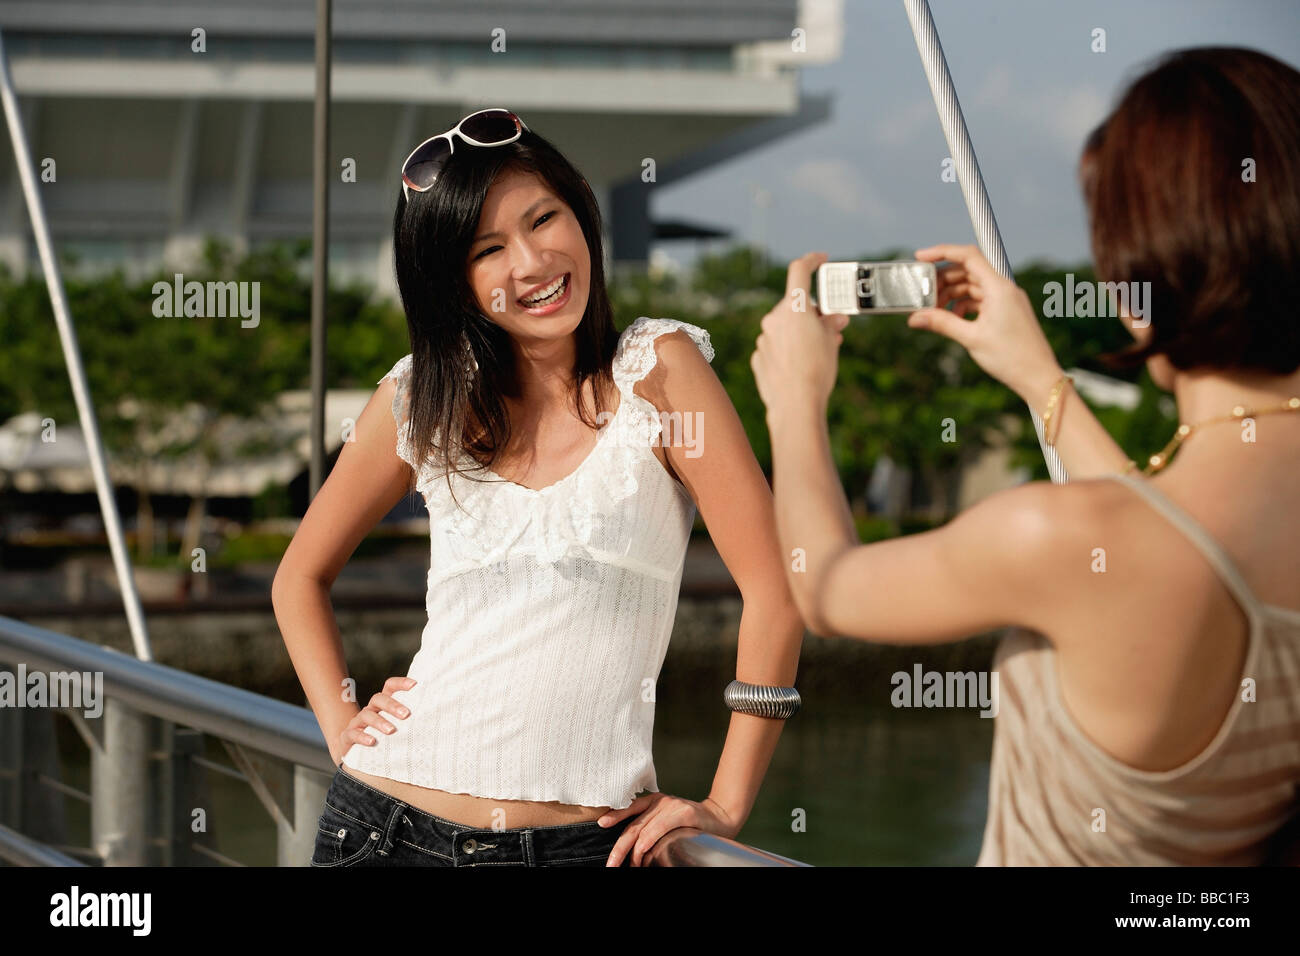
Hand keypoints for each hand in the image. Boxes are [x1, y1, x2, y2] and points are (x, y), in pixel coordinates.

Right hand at [335, 676, 415, 762]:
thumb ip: (413, 724)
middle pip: (378, 698)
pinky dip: (362, 737)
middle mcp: (371, 710)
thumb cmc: (386, 741)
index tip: (416, 685)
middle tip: (406, 714)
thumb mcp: (400, 731)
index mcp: (384, 705)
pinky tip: (372, 742)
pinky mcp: (347, 737)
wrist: (357, 757)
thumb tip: (443, 722)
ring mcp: (358, 723)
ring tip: (392, 730)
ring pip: (366, 715)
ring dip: (379, 721)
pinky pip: (352, 733)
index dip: (401, 683)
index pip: (390, 686)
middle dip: (392, 705)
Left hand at [598, 792, 740, 866]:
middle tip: (611, 864)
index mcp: (654, 801)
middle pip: (632, 825)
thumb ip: (652, 826)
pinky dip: (647, 843)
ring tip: (629, 866)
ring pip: (642, 830)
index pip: (629, 809)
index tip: (601, 825)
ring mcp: (671, 806)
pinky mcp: (682, 813)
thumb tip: (633, 846)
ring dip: (632, 852)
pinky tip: (641, 854)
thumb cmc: (693, 824)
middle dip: (619, 847)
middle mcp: (660, 801)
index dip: (614, 817)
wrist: (721, 817)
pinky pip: (658, 830)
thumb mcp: (668, 820)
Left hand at [750, 251, 850, 421]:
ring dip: (800, 332)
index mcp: (794, 308)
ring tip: (818, 352)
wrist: (795, 406)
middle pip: (794, 305)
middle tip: (830, 326)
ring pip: (784, 326)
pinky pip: (775, 346)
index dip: (812, 261)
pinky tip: (799, 366)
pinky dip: (788, 349)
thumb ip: (830, 325)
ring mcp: (764, 338)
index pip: (799, 271)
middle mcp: (774, 319)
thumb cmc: (817, 372)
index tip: (821, 259)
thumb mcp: (831, 343)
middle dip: (812, 312)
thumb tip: (834, 320)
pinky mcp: (758, 357)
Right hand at [909, 244, 1063, 405]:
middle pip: (967, 271)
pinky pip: (979, 300)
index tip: (921, 256)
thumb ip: (942, 323)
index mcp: (998, 287)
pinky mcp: (1006, 311)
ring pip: (971, 286)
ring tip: (934, 311)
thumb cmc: (1011, 357)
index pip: (968, 256)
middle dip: (942, 280)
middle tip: (923, 294)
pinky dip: (963, 306)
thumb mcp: (972, 338)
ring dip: (951, 295)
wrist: (1038, 376)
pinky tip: (952, 320)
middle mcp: (1004, 288)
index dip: (942, 252)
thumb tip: (915, 318)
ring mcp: (1006, 299)